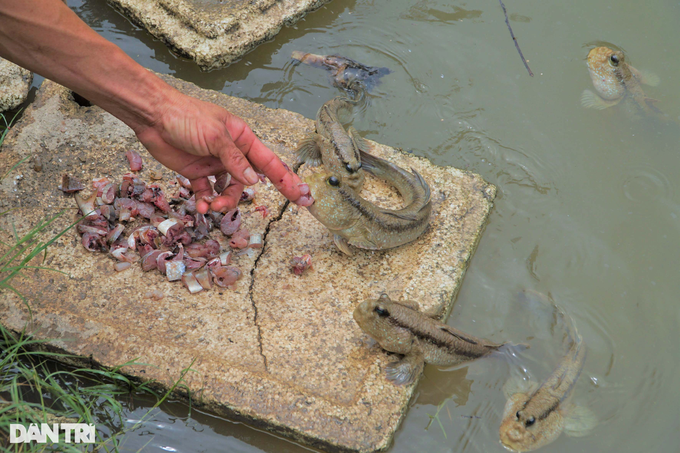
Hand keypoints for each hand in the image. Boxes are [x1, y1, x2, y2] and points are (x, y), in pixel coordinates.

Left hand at [134, 89, 312, 213]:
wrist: (152, 116)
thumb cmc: (187, 117)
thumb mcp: (216, 136)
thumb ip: (235, 160)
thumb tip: (254, 181)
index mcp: (242, 138)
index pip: (270, 162)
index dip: (287, 179)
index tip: (303, 195)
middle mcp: (232, 153)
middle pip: (251, 179)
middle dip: (255, 195)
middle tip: (261, 207)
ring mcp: (215, 163)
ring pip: (229, 190)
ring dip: (223, 201)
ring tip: (213, 206)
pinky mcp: (196, 173)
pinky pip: (207, 192)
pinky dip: (205, 200)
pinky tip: (201, 205)